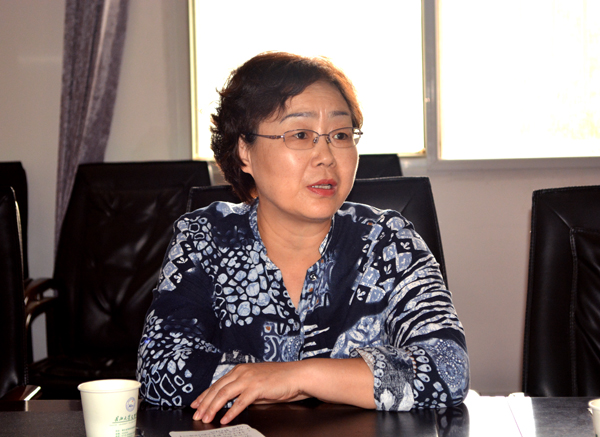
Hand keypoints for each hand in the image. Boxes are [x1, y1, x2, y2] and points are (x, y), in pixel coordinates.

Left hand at [191, 361, 308, 423]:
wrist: (297, 375)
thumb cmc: (279, 380)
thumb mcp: (256, 384)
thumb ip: (243, 391)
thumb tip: (231, 403)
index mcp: (240, 370)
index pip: (217, 383)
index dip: (204, 395)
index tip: (195, 404)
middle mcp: (242, 372)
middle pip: (217, 388)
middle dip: (204, 403)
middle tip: (197, 414)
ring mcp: (249, 378)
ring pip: (224, 394)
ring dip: (213, 407)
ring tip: (206, 418)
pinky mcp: (257, 387)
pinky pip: (240, 401)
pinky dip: (230, 412)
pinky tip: (225, 419)